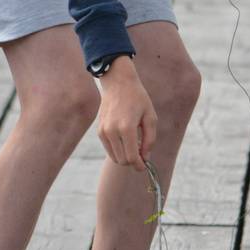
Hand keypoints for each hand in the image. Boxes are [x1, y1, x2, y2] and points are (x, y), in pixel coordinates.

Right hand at [98, 56, 156, 171]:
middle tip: (142, 154)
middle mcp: (112, 131)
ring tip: (135, 145)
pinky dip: (118, 150)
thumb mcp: (150, 117)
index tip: (145, 165)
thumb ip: (149, 139)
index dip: (139, 165)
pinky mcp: (99, 131)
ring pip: (115, 157)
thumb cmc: (138, 99)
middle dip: (133, 161)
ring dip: (125, 156)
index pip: (131, 157)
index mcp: (126, 128)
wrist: (118, 83)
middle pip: (122, 160)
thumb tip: (145, 157)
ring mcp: (104, 131)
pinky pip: (109, 149)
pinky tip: (126, 140)